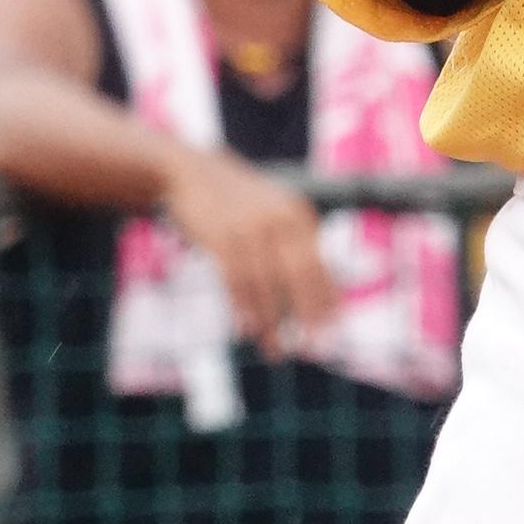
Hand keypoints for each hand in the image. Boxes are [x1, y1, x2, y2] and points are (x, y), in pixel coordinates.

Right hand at [159, 143, 338, 352]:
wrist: (190, 172)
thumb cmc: (235, 203)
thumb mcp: (273, 212)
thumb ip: (295, 245)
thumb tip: (320, 290)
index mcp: (297, 216)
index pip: (319, 264)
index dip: (327, 299)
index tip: (332, 329)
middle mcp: (278, 220)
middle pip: (299, 276)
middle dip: (307, 315)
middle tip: (312, 348)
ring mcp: (248, 228)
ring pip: (265, 285)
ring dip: (271, 323)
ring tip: (275, 351)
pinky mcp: (220, 236)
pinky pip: (235, 280)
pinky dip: (243, 308)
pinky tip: (248, 330)